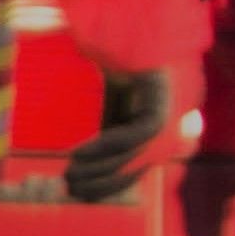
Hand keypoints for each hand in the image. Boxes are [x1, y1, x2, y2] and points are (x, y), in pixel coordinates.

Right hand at [61, 68, 174, 203]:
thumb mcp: (111, 111)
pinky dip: (105, 146)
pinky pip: (133, 136)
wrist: (131, 41)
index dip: (104, 187)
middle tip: (68, 187)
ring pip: (131, 156)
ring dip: (97, 168)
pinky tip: (78, 153)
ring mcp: (166, 123)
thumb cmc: (119, 71)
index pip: (131, 172)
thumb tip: (78, 166)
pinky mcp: (160, 110)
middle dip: (99, 183)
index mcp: (155, 138)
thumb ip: (105, 137)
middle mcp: (165, 135)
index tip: (77, 194)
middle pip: (131, 169)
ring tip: (69, 172)